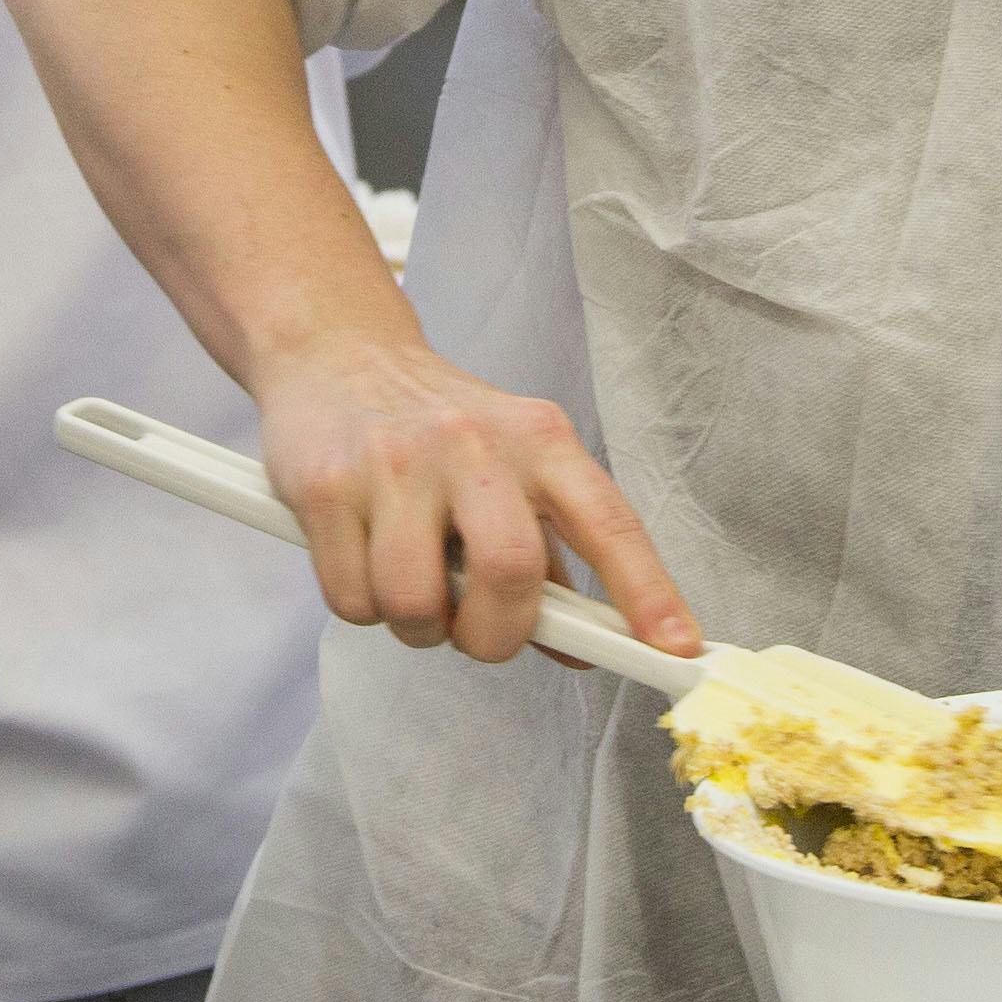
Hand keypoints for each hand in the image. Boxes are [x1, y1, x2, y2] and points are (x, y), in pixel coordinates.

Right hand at [247, 328, 700, 663]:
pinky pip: (353, 598)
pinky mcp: (327, 486)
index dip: (646, 591)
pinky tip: (363, 561)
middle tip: (478, 633)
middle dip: (494, 636)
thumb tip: (582, 647)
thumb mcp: (512, 467)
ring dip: (419, 627)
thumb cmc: (437, 426)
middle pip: (509, 572)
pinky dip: (363, 606)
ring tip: (412, 591)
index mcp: (540, 439)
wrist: (338, 351)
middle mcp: (473, 444)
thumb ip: (548, 557)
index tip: (675, 649)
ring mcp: (396, 462)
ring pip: (417, 602)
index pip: (606, 522)